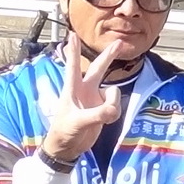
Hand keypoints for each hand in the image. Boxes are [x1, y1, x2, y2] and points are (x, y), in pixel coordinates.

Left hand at [40, 34, 122, 165]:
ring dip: (113, 103)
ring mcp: (95, 99)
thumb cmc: (64, 132)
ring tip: (103, 117)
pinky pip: (116, 106)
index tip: (72, 35)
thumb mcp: (78, 123)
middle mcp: (85, 90)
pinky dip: (113, 113)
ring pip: (113, 92)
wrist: (68, 148)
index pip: (73, 66)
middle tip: (119, 43)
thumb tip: (113, 109)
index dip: (73, 50)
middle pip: (99, 68)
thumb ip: (97, 115)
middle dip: (109, 56)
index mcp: (72, 89)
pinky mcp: (103, 109)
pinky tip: (105, 121)